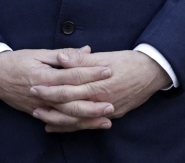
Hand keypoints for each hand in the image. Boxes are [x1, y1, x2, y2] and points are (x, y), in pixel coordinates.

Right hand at [0, 46, 114, 129]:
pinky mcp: (38, 113)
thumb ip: (64, 54)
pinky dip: (73, 126)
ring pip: (66, 116)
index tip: (108, 70)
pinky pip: (58, 122)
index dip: (91, 72)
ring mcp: (40, 106)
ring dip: (87, 120)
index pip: (72, 75)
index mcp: (44, 75)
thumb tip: (87, 50)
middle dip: (93, 103)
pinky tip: (87, 126)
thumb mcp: (39, 53)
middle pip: (71, 101)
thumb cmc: (17, 61)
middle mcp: (43, 93)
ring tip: (106, 120)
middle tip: (112, 102)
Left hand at [30, 49, 170, 132]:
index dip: (50, 88)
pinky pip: (88, 124)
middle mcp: (101, 101)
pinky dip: (71, 126)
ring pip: (77, 120)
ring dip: (57, 119)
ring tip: (40, 116)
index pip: (68, 89)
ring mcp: (107, 111)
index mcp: (98, 84)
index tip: (34, 85)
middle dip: (49, 105)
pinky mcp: (111, 115)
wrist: (152, 73)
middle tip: (32, 101)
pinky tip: (57, 127)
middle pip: (70, 107)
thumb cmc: (128, 61)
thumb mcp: (105, 57)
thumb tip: (61, 58)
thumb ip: (81, 60)